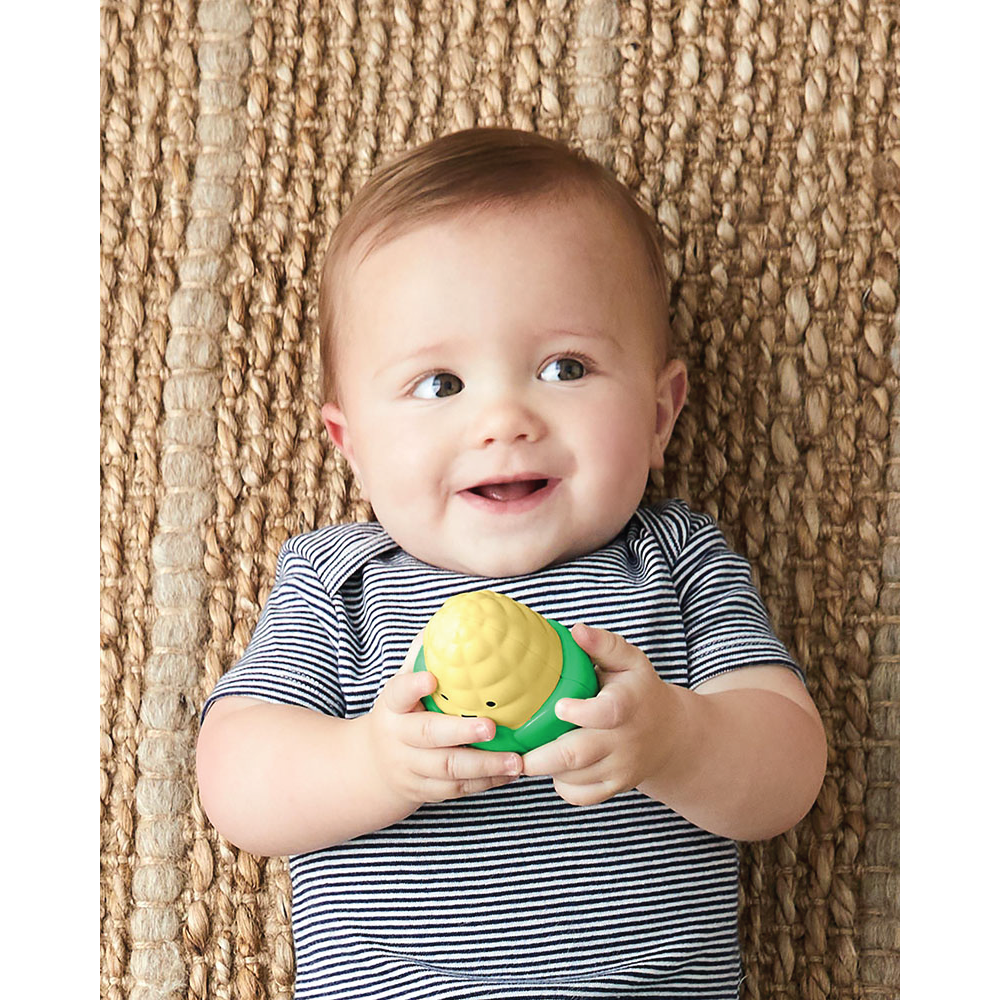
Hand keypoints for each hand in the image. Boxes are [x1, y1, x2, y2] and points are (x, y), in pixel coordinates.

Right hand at [364, 632, 523, 808]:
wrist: (371, 766)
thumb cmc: (402, 714)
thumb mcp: (402, 687)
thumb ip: (426, 659)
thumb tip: (457, 618)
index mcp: (392, 707)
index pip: (398, 693)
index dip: (413, 686)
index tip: (430, 678)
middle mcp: (398, 738)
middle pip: (428, 736)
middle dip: (461, 732)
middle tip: (491, 727)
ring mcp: (409, 767)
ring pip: (447, 769)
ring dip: (484, 765)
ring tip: (515, 760)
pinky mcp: (423, 791)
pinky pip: (456, 789)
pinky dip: (484, 783)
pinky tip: (509, 773)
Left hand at [521, 623, 679, 805]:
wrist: (670, 734)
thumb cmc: (639, 690)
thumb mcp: (629, 661)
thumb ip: (603, 644)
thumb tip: (575, 630)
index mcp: (626, 705)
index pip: (605, 714)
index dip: (580, 713)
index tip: (558, 706)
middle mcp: (624, 741)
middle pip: (576, 756)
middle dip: (539, 756)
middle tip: (512, 748)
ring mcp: (620, 768)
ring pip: (574, 778)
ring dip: (546, 768)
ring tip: (529, 751)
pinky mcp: (615, 786)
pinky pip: (581, 796)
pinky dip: (562, 786)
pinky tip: (554, 767)